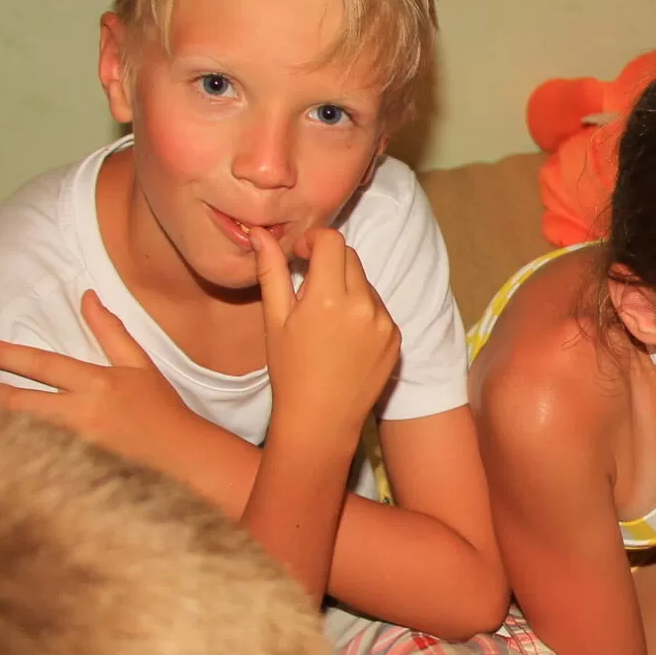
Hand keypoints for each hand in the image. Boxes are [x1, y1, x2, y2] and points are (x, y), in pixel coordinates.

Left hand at [0, 292, 223, 479]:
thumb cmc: (162, 410)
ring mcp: (75, 446)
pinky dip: (15, 448)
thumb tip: (87, 297)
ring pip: (21, 431)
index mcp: (96, 384)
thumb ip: (110, 332)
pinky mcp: (76, 470)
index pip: (42, 365)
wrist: (184, 459)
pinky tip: (0, 445)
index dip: (7, 356)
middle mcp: (80, 414)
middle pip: (19, 403)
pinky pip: (36, 456)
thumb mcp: (139, 366)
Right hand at [256, 225, 398, 444]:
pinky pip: (378, 308)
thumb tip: (260, 233)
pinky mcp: (395, 338)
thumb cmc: (289, 372)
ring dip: (347, 287)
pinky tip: (344, 338)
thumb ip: (271, 271)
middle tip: (310, 287)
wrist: (320, 421)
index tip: (301, 254)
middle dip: (329, 262)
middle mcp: (362, 305)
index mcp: (329, 297)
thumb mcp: (275, 320)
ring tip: (326, 320)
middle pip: (350, 258)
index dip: (314, 240)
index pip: (332, 241)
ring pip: (365, 283)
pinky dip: (362, 311)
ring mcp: (384, 322)